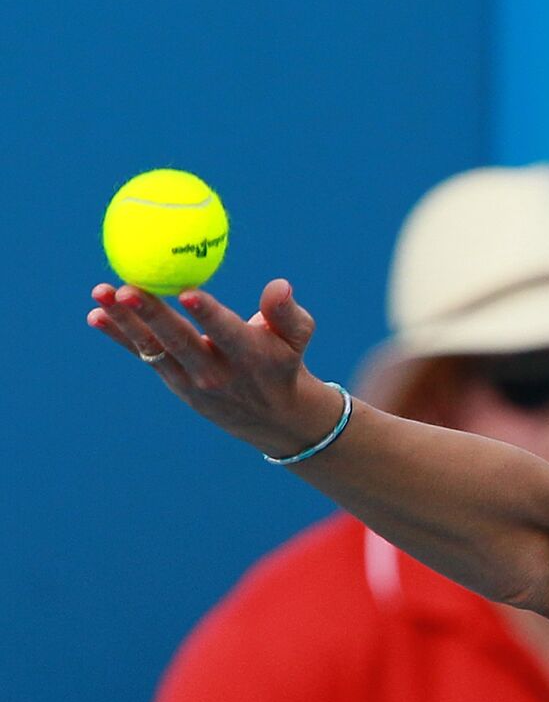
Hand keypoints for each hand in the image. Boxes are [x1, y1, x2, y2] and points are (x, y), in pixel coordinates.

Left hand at [87, 279, 343, 457]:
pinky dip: (120, 336)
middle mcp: (217, 371)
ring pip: (155, 348)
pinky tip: (97, 315)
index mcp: (250, 356)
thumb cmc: (284, 361)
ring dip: (125, 322)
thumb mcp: (298, 336)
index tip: (187, 293)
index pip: (226, 333)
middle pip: (179, 340)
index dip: (207, 314)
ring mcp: (191, 379)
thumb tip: (279, 285)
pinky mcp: (174, 380)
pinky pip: (145, 355)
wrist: (272, 416)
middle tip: (127, 289)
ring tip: (102, 293)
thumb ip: (287, 312)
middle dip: (151, 314)